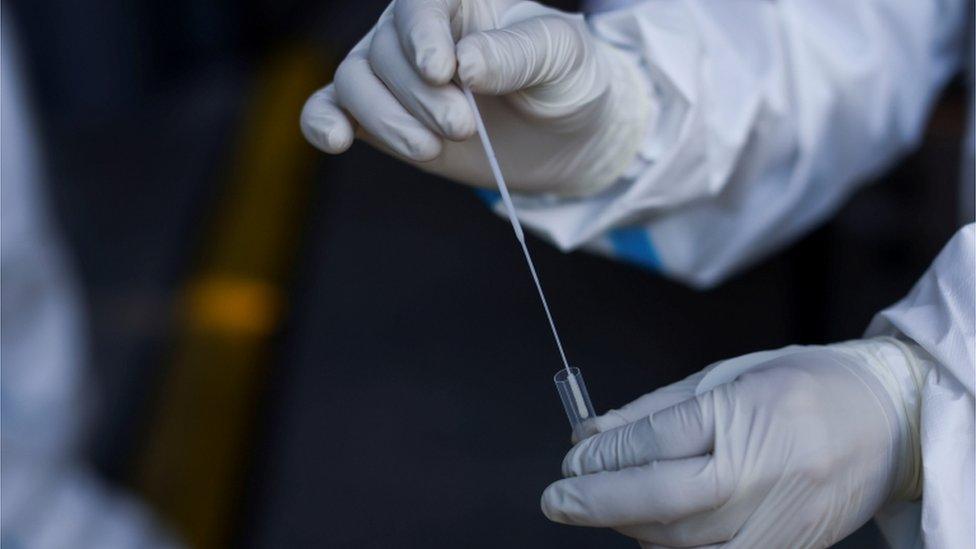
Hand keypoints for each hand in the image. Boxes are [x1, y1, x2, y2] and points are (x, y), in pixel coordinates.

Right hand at [300, 0, 651, 195]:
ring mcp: (392, 76)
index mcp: (459, 1)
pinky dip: (321, 123)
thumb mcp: (561, 57)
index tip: (441, 71)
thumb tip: (464, 64)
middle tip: (463, 126)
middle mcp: (416, 31)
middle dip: (419, 97)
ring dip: (386, 119)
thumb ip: (516, 54)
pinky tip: (337, 140)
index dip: (422, 35)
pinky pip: (328, 109)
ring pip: (354, 81)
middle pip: (385, 51)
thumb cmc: (565, 80)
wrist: (563, 136)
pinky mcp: (379, 118)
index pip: (420, 4)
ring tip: (431, 148)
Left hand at [542, 339, 926, 547]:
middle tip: (556, 500)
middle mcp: (765, 470)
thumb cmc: (805, 386)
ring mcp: (781, 518)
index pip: (657, 441)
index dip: (604, 456)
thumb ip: (656, 411)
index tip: (571, 459)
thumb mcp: (725, 376)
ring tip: (600, 507)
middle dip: (598, 502)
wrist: (889, 421)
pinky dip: (673, 548)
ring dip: (630, 527)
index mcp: (748, 411)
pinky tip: (648, 530)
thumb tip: (593, 433)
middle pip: (663, 499)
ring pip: (683, 542)